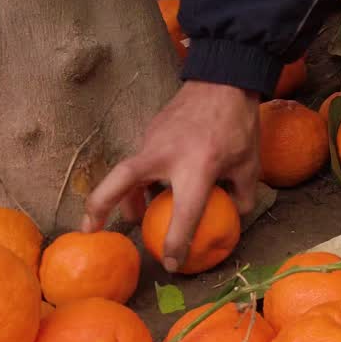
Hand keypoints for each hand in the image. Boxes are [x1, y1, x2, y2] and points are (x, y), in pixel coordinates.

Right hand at [82, 81, 260, 272]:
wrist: (224, 77)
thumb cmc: (240, 124)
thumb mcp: (251, 165)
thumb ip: (241, 196)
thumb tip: (232, 218)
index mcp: (196, 168)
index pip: (183, 215)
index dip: (177, 244)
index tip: (171, 264)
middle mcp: (166, 156)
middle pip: (120, 183)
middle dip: (100, 208)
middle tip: (90, 230)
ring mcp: (153, 140)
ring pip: (128, 173)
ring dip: (124, 197)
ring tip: (134, 217)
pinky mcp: (150, 130)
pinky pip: (142, 159)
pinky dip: (143, 176)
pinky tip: (154, 186)